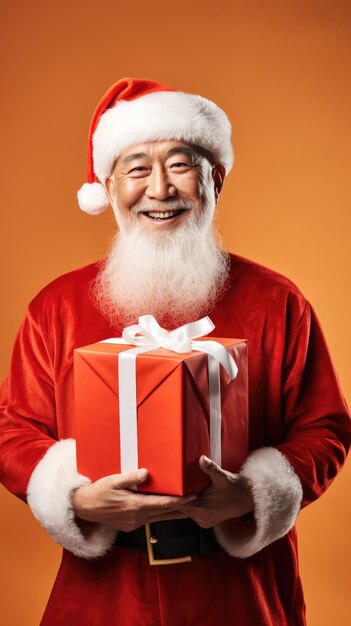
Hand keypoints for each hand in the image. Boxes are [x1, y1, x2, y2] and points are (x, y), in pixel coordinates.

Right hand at [72, 468, 195, 531]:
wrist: (84, 508)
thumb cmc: (98, 491)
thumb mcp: (113, 480)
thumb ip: (130, 477)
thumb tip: (145, 472)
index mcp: (135, 505)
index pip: (164, 504)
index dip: (180, 501)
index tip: (193, 497)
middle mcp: (137, 517)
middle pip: (165, 513)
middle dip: (182, 508)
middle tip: (197, 502)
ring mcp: (134, 523)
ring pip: (159, 517)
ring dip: (173, 512)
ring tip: (187, 506)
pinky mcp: (131, 525)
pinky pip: (150, 519)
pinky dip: (160, 514)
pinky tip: (166, 509)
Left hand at [165, 456, 253, 527]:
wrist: (246, 498)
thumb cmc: (235, 488)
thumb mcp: (222, 476)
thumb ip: (210, 468)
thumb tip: (202, 459)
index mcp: (201, 509)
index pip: (178, 504)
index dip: (168, 497)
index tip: (157, 491)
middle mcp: (200, 518)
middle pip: (178, 508)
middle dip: (168, 500)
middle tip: (154, 493)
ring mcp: (202, 520)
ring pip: (183, 511)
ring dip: (176, 503)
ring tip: (162, 495)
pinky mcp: (204, 520)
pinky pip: (190, 512)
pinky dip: (184, 505)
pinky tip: (178, 498)